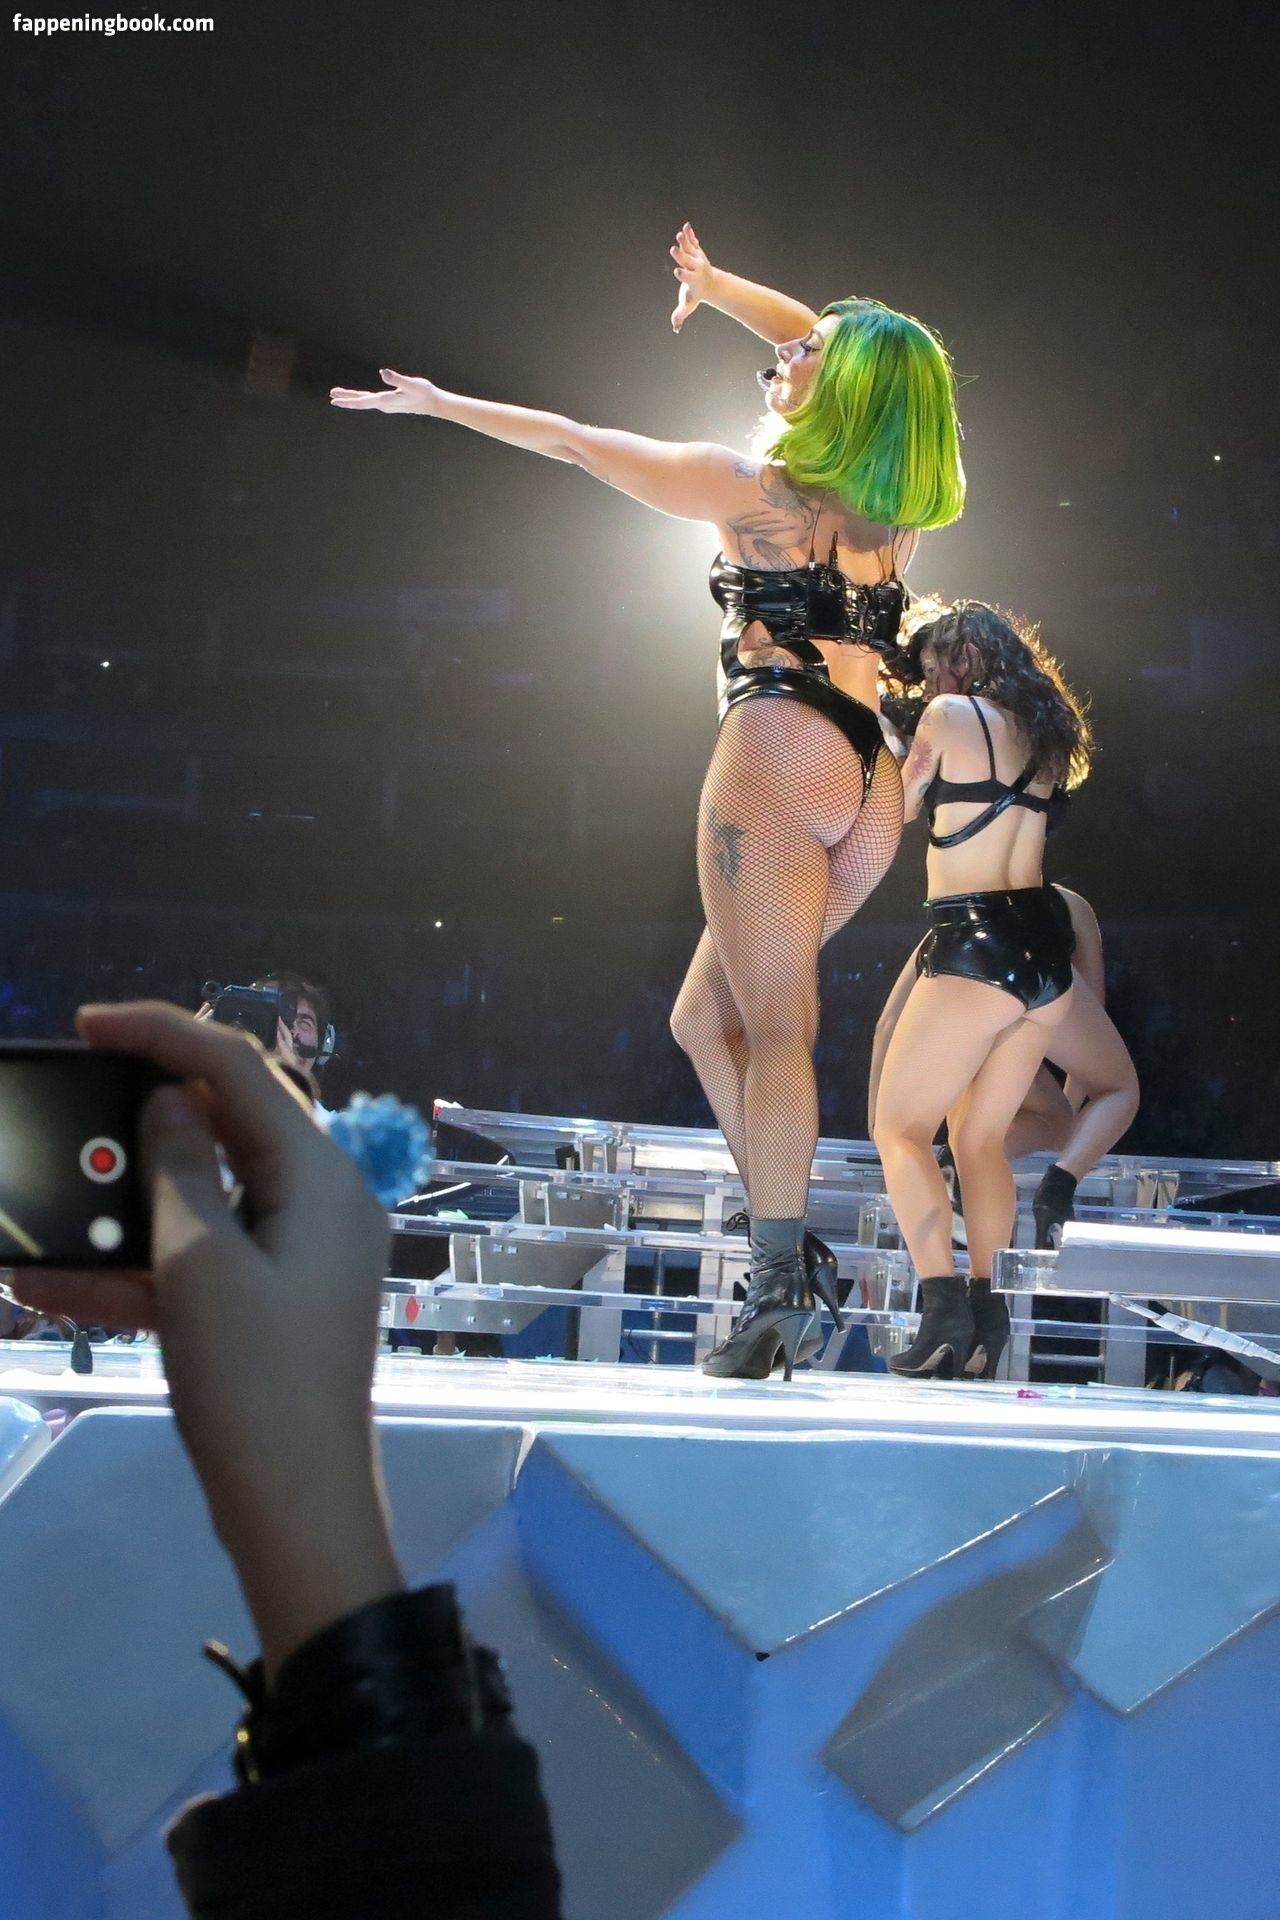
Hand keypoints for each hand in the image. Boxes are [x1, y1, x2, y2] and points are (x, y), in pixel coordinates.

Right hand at [16, 1003, 400, 1671]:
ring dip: (123, 1206)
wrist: (296, 1508)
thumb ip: (180, 1169)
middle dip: (142, 1116)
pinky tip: (49, 1286)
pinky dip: (136, 1269)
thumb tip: (177, 1098)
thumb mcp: (199, 1265)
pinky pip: (200, 1262)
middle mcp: (320, 1200)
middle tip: (74, 1104)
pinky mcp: (273, 1303)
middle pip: (227, 1126)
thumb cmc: (255, 1379)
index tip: (88, 1022)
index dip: (164, 1032)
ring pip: (201, 1200)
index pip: (240, 1070)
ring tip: (49, 1209)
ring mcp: (300, 1253)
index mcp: (319, 1175)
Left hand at [329, 368, 442, 413]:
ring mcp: (386, 404)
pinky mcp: (389, 402)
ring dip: (351, 398)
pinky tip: (358, 396)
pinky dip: (360, 398)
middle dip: (346, 399)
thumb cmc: (424, 392)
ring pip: (364, 401)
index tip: (335, 399)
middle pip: (360, 402)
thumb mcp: (412, 384)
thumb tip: (383, 372)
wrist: (433, 403)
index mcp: (386, 401)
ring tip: (339, 395)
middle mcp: (384, 405)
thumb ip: (397, 379)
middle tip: (331, 396)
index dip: (348, 400)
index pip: (363, 401)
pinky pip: (370, 400)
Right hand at [670, 222, 713, 333]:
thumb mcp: (688, 305)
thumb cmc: (695, 296)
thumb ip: (681, 314)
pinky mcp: (696, 251)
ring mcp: (696, 258)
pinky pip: (693, 242)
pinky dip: (690, 234)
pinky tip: (687, 226)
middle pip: (687, 261)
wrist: (709, 283)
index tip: (677, 272)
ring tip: (680, 234)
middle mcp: (695, 267)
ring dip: (685, 241)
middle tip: (674, 249)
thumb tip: (676, 328)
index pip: (687, 277)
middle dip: (681, 255)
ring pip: (690, 249)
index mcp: (692, 280)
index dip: (682, 275)